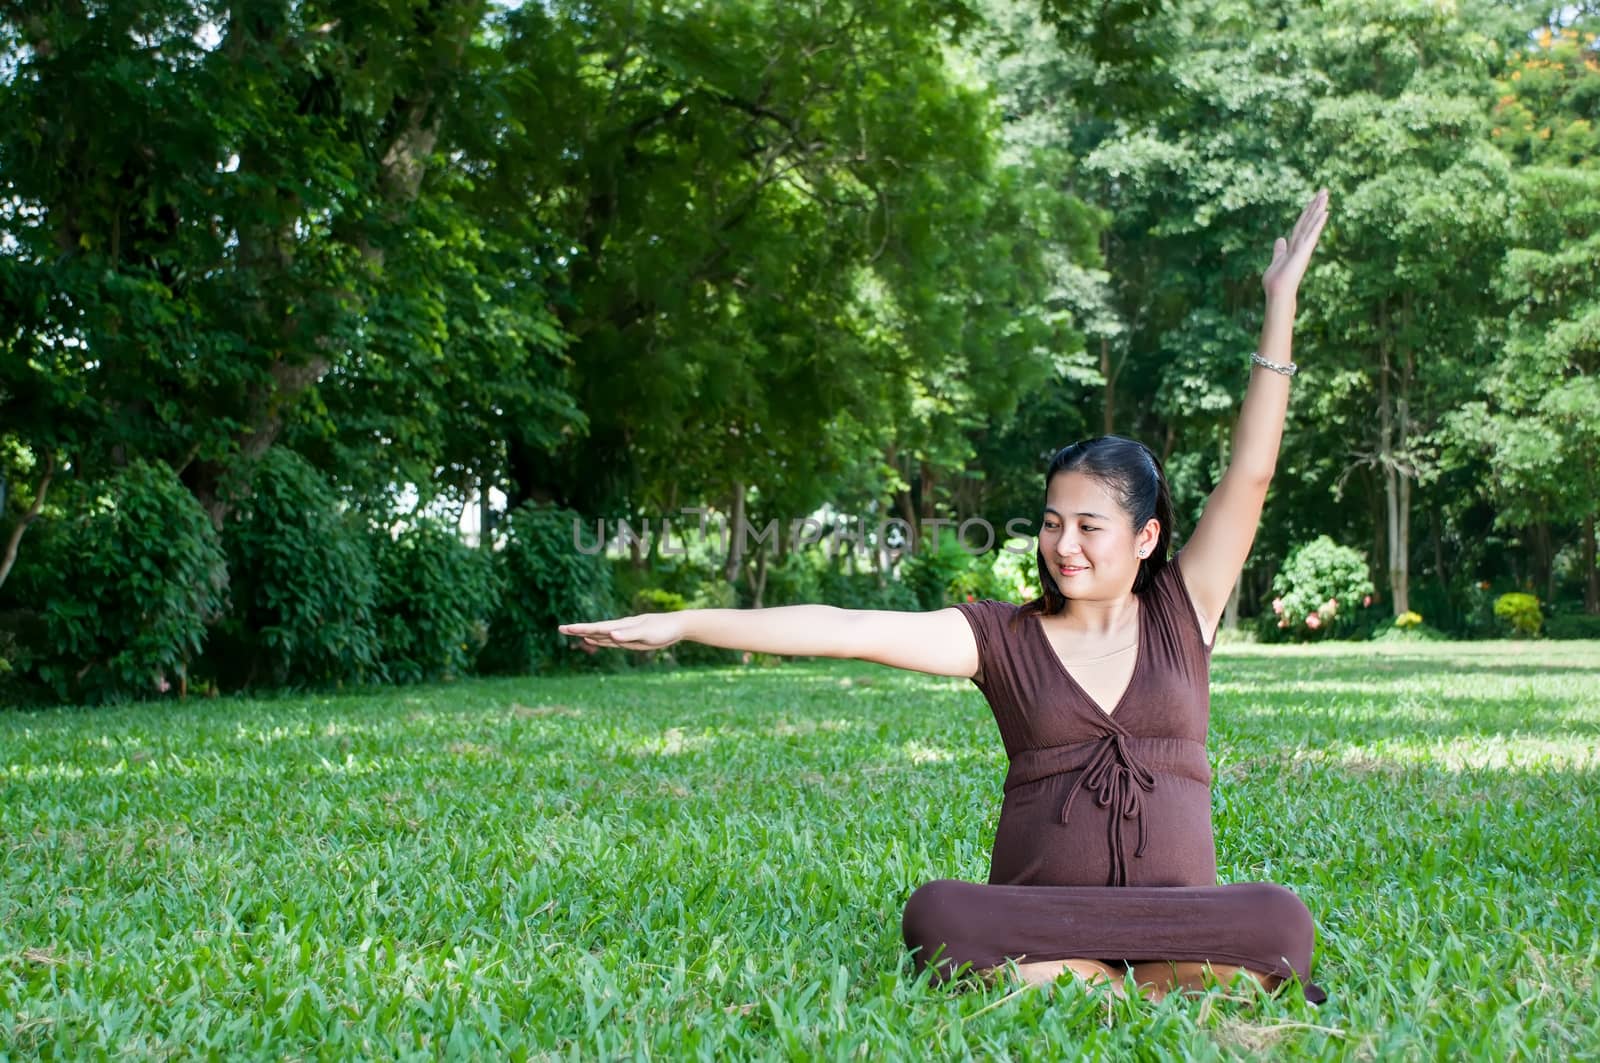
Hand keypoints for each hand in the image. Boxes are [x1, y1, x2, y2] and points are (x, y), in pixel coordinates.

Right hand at [558, 613, 686, 651]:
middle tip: (560, 629)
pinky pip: (610, 639)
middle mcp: (620, 628)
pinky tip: (593, 638)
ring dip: (586, 633)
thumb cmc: (663, 629)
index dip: (580, 628)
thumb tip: (610, 635)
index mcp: (622, 626)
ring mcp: (624, 633)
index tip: (565, 628)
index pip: (597, 627)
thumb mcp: (646, 634)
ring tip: (572, 632)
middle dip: (578, 629)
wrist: (677, 625)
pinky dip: (599, 639)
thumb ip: (628, 635)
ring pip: (601, 634)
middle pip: (595, 629)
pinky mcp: (629, 638)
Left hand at [1262, 188, 1328, 301]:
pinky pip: (1312, 233)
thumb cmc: (1276, 282)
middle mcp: (1301, 244)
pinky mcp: (1304, 251)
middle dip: (1315, 205)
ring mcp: (1304, 247)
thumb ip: (1279, 250)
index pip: (1301, 225)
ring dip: (1318, 208)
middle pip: (1308, 220)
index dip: (1307, 212)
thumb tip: (1280, 239)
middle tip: (1324, 190)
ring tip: (1325, 194)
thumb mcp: (1276, 261)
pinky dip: (1318, 222)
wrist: (1277, 293)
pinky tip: (1325, 211)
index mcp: (1294, 246)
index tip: (1314, 199)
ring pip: (1312, 223)